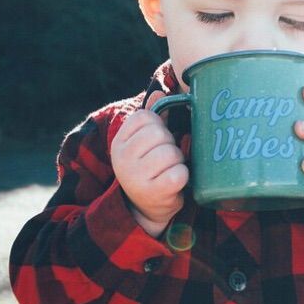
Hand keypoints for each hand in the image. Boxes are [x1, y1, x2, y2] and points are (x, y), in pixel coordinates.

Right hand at [111, 91, 188, 237]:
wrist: (146, 209)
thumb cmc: (150, 168)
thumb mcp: (145, 144)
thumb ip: (153, 119)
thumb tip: (159, 94)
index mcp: (120, 142)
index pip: (146, 117)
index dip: (159, 127)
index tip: (156, 142)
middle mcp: (123, 158)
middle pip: (161, 134)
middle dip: (170, 145)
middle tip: (164, 160)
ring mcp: (136, 176)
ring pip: (172, 153)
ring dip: (178, 162)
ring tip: (169, 171)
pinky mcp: (154, 192)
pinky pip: (179, 173)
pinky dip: (183, 177)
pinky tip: (174, 183)